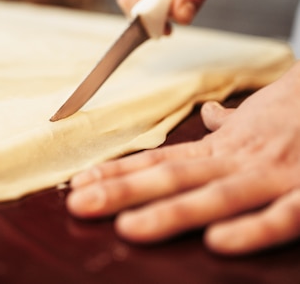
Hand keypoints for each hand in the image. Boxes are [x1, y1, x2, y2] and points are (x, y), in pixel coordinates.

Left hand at [67, 61, 299, 255]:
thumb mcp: (261, 114)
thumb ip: (231, 123)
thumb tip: (210, 118)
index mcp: (223, 147)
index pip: (160, 160)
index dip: (118, 173)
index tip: (78, 184)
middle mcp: (237, 160)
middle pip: (171, 178)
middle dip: (122, 193)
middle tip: (79, 206)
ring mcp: (272, 176)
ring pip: (214, 196)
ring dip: (169, 212)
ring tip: (127, 228)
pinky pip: (283, 217)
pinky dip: (253, 230)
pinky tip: (218, 243)